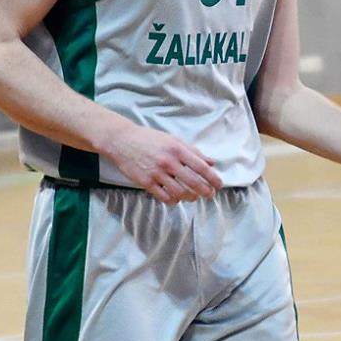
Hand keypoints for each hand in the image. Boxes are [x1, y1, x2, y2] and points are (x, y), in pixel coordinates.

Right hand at [104, 123, 221, 202]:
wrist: (122, 141)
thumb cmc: (149, 139)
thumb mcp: (173, 140)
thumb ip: (193, 152)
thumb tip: (212, 162)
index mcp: (177, 149)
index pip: (202, 167)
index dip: (213, 178)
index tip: (219, 185)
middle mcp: (168, 162)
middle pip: (193, 183)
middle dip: (205, 191)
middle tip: (209, 194)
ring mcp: (156, 173)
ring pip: (180, 193)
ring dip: (190, 197)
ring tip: (193, 196)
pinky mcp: (146, 182)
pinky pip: (164, 197)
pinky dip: (174, 201)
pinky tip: (176, 199)